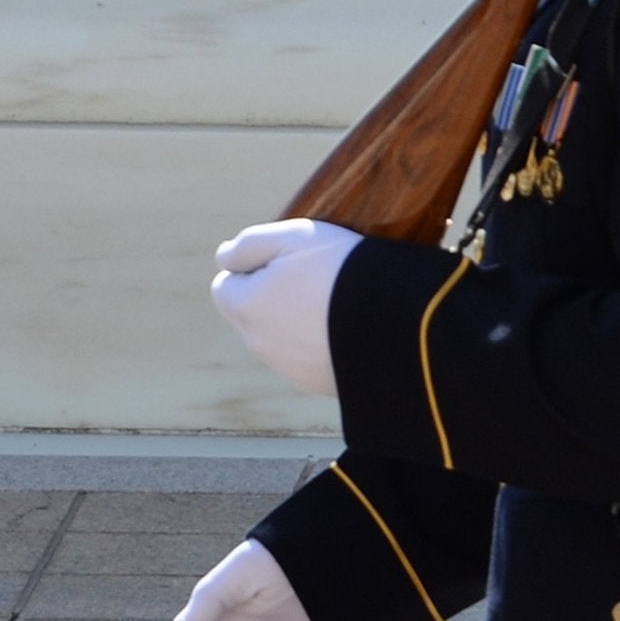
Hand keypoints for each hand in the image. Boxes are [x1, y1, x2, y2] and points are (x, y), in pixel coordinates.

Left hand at [210, 218, 354, 396]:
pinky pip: (306, 359)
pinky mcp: (317, 384)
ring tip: (335, 302)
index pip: (225, 288)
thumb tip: (223, 258)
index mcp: (247, 307)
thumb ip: (249, 244)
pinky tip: (346, 328)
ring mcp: (289, 368)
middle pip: (251, 315)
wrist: (396, 323)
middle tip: (313, 279)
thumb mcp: (293, 236)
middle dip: (270, 296)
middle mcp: (260, 343)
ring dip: (295, 322)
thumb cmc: (340, 270)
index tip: (286, 261)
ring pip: (278, 339)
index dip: (252, 269)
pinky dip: (317, 344)